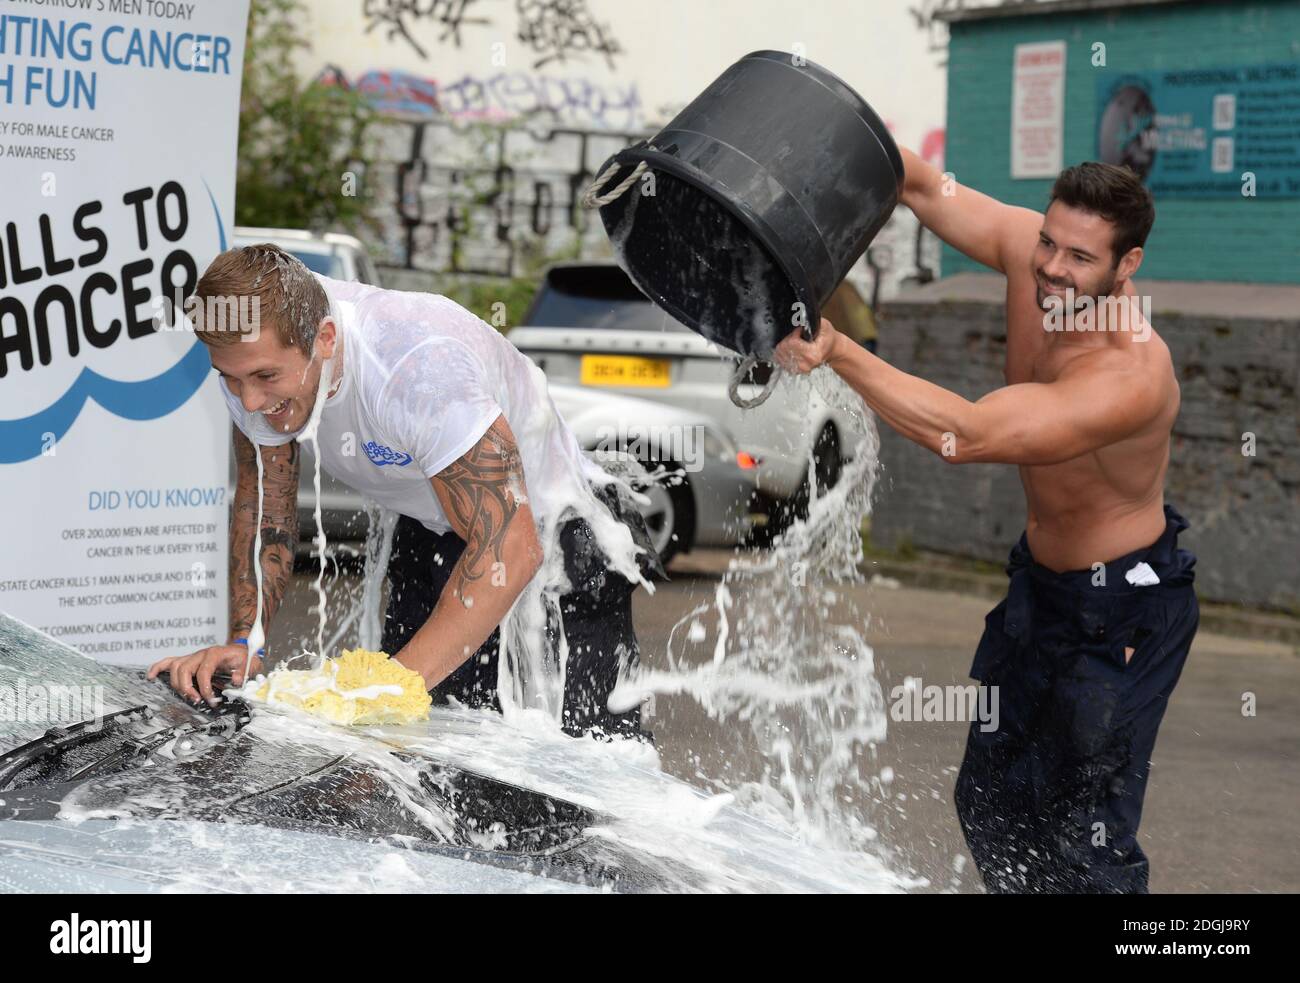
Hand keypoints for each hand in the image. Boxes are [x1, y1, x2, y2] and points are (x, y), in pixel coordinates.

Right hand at [147, 644, 262, 704]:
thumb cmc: (243, 658)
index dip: (205, 688)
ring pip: (175, 667)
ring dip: (177, 684)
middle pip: (184, 669)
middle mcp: (201, 654)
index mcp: (215, 654)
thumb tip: (236, 680)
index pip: (203, 671)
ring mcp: (192, 656)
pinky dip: (158, 668)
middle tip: (197, 700)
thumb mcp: (250, 664)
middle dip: (188, 687)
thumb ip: (244, 672)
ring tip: (187, 696)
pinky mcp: (187, 660)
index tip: (210, 700)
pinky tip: (150, 676)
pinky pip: (168, 661)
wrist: (241, 650)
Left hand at [774, 317, 840, 374]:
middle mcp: (805, 364)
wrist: (832, 350)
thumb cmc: (828, 338)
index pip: (791, 342)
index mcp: (813, 354)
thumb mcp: (824, 325)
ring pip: (780, 353)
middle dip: (789, 339)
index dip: (794, 333)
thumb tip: (797, 319)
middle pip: (784, 348)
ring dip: (786, 346)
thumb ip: (810, 322)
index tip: (800, 332)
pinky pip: (780, 359)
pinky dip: (784, 352)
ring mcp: (799, 369)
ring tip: (796, 343)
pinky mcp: (794, 370)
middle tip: (798, 337)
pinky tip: (792, 349)